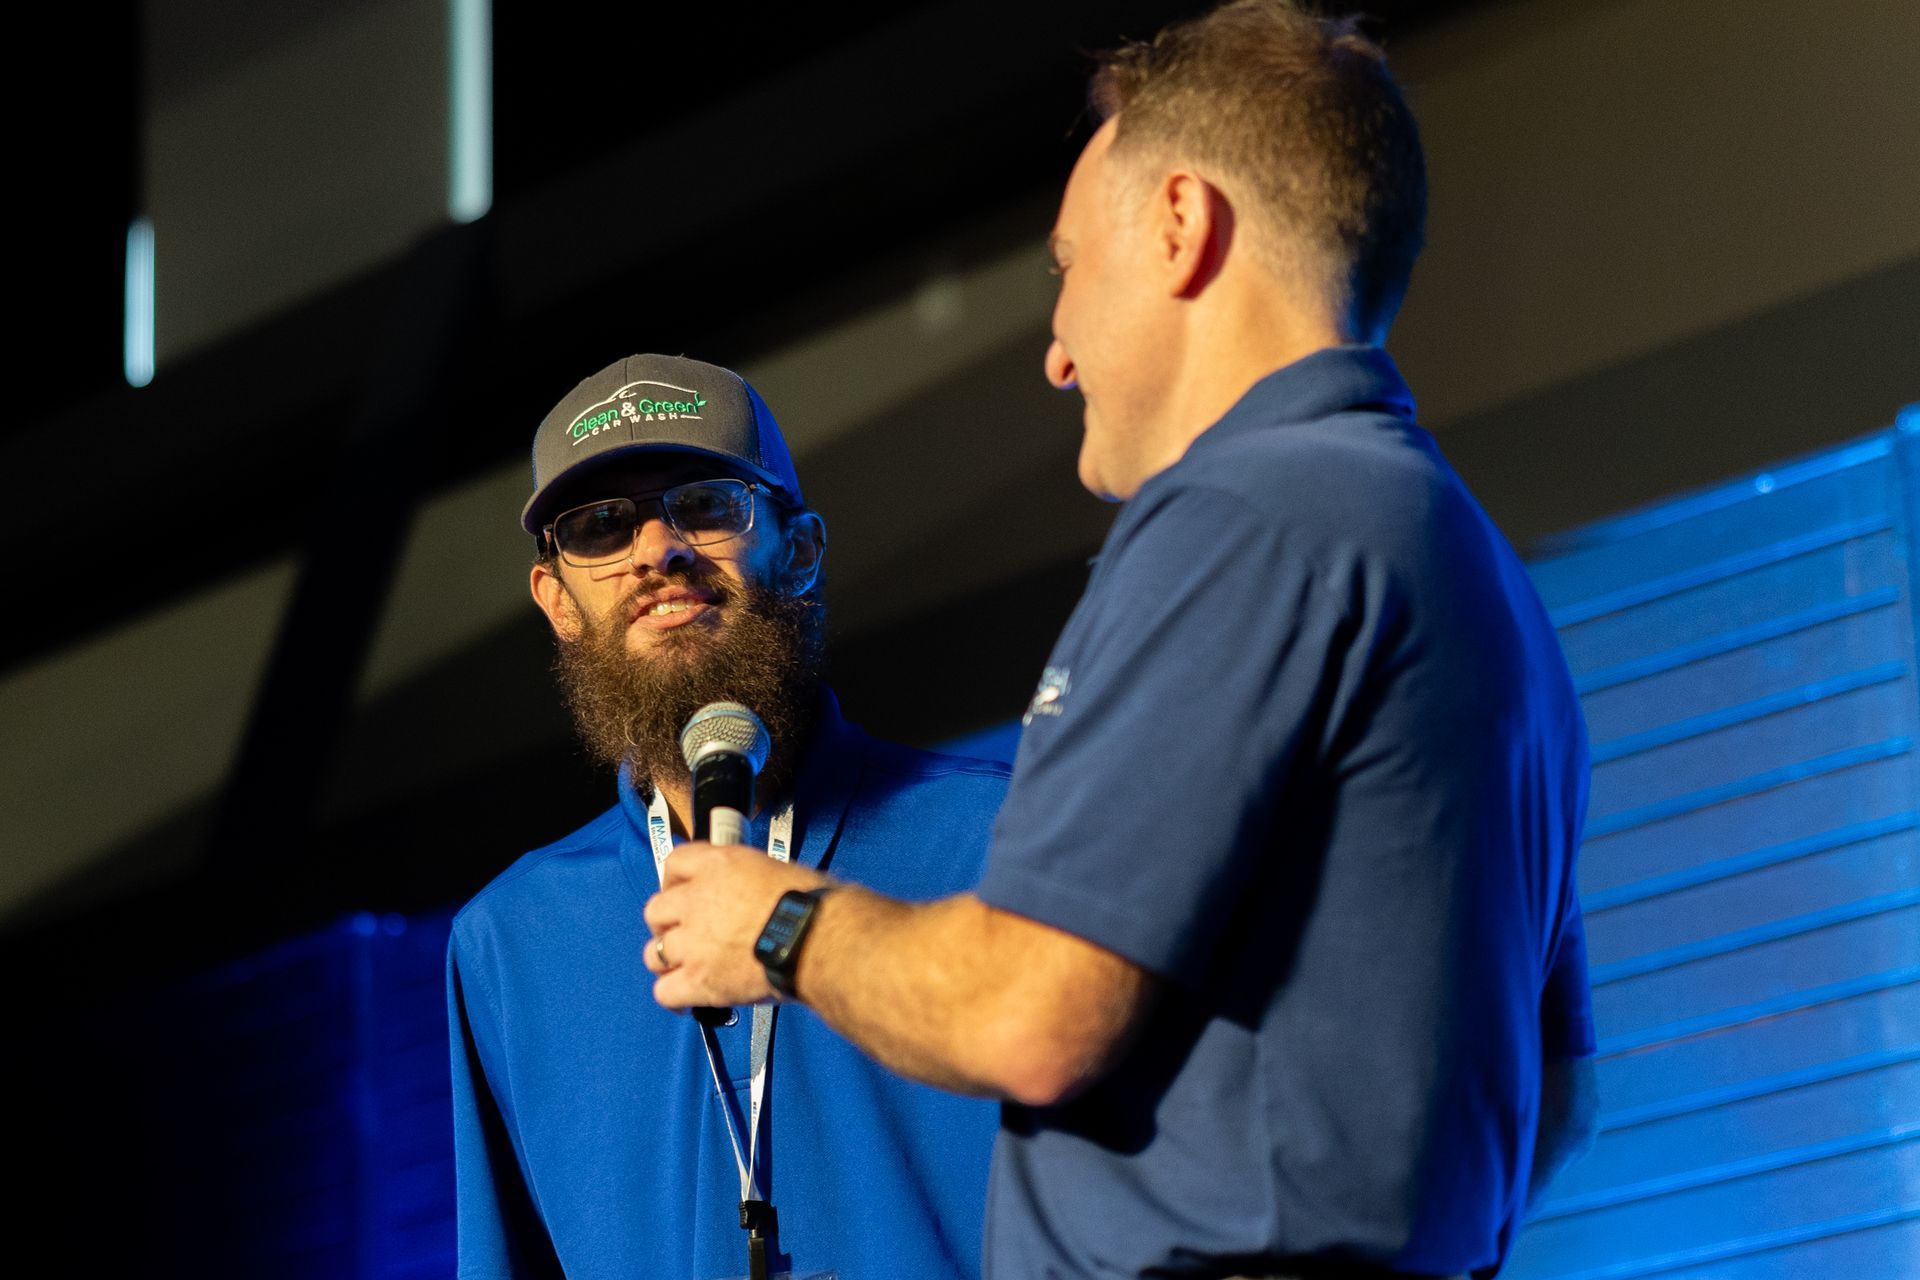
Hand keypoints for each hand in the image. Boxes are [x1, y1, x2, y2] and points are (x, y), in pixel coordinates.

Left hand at [643, 840, 828, 1008]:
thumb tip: (749, 897)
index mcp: (718, 865)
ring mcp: (692, 942)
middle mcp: (695, 900)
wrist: (818, 939)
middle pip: (655, 911)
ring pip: (652, 954)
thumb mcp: (775, 871)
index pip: (675, 863)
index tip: (683, 893)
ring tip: (687, 970)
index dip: (675, 881)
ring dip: (668, 961)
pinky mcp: (698, 979)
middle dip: (666, 924)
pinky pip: (664, 992)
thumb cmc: (811, 905)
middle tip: (687, 935)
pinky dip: (673, 998)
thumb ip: (747, 881)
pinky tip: (688, 1001)